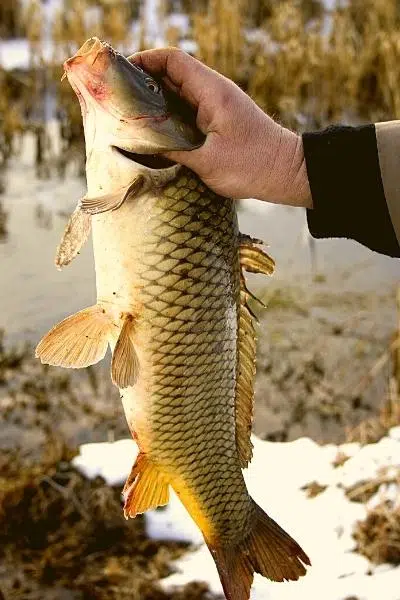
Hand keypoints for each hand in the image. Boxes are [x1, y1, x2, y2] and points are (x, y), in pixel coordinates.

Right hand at [129, 48, 310, 207]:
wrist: (286, 172)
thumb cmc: (253, 166)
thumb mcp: (207, 162)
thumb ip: (173, 150)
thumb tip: (143, 146)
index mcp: (212, 92)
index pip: (173, 60)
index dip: (146, 60)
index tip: (123, 72)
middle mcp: (214, 93)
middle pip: (172, 74)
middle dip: (144, 81)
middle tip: (118, 97)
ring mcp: (217, 106)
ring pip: (179, 93)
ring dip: (156, 100)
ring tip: (130, 114)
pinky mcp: (219, 121)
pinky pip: (188, 110)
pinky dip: (170, 115)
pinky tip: (155, 130)